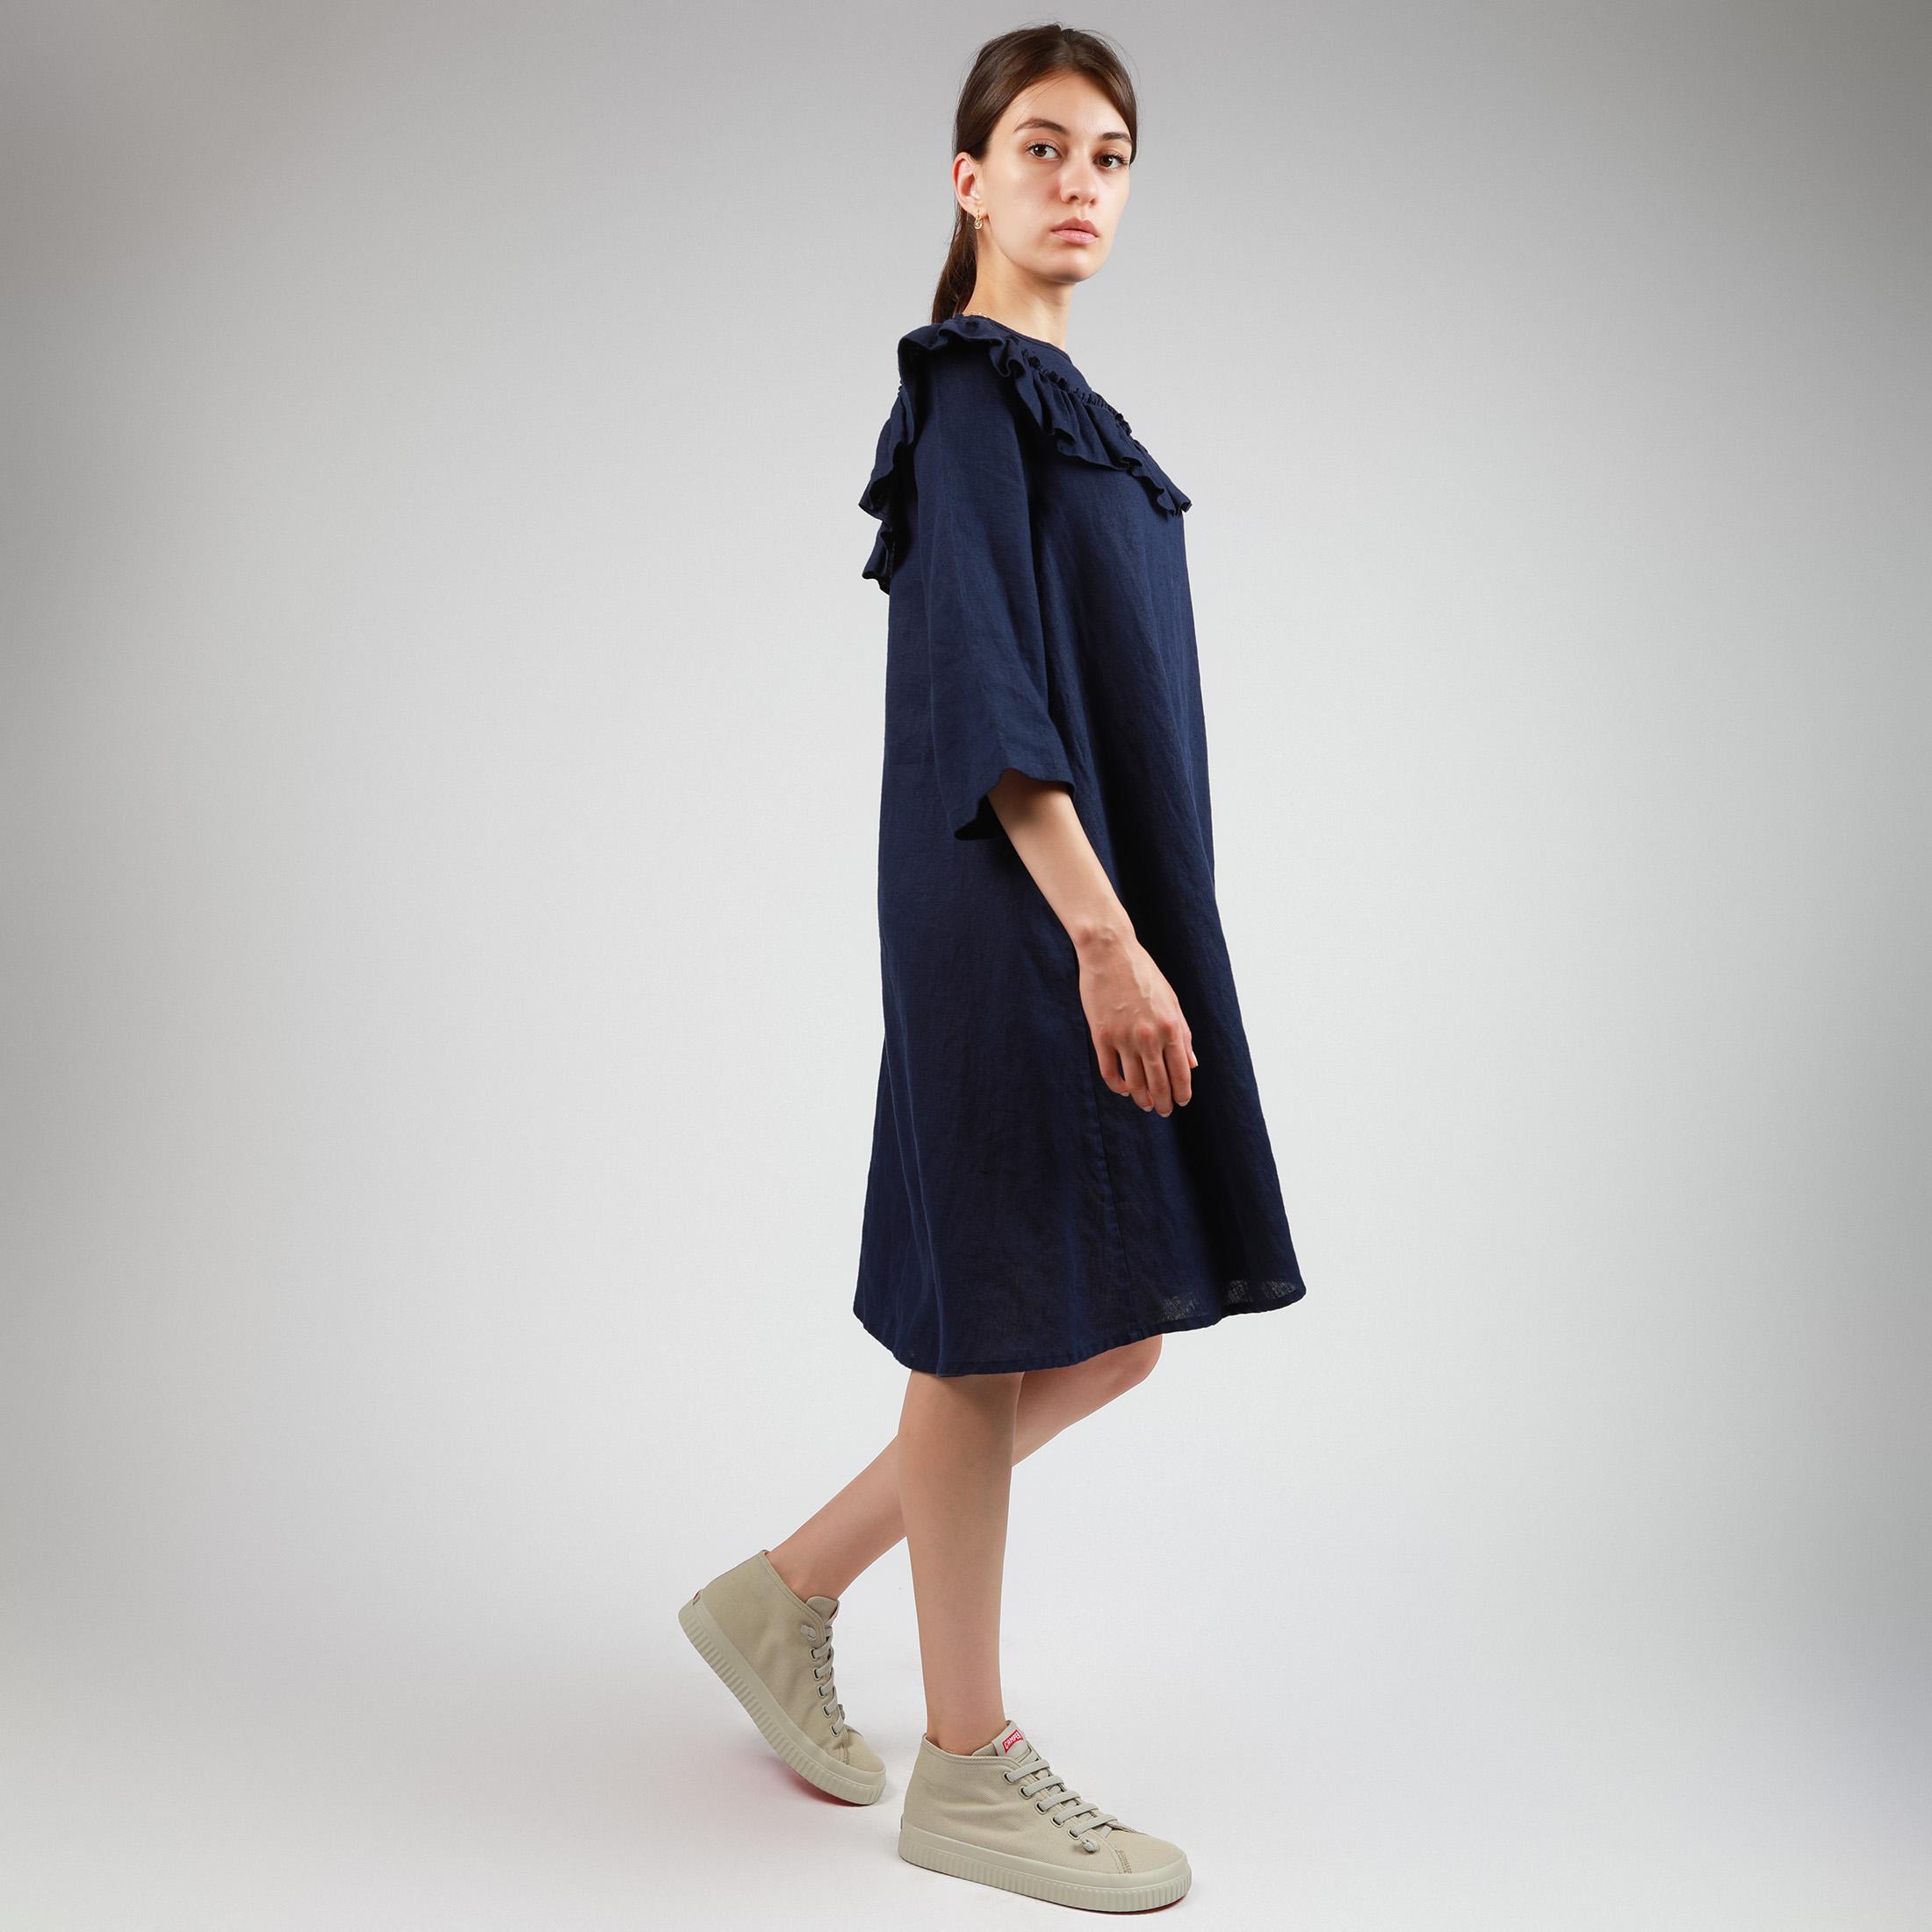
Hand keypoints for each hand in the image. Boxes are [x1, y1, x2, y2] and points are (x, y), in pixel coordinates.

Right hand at [1075, 927, 1195, 1114]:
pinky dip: (1118, 1086)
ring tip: (1145, 1105)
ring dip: (1142, 1099)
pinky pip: (1109, 1071)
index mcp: (1171, 1027)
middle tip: (1164, 1111)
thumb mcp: (1171, 1001)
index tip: (1182, 1101)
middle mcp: (1149, 1036)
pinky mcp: (1101, 1036)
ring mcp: (1123, 1037)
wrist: (1110, 953)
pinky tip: (1123, 1089)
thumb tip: (1192, 1063)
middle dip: (1164, 1102)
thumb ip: (1183, 1034)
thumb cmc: (1144, 974)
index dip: (1182, 1092)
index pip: (1181, 1072)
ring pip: (1134, 1082)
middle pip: (1158, 1082)